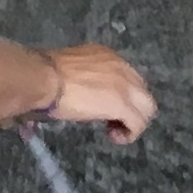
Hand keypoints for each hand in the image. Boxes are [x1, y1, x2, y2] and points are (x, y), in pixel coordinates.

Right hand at [39, 45, 153, 142]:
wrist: (45, 78)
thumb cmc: (45, 74)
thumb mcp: (65, 71)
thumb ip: (71, 82)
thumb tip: (50, 106)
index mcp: (106, 55)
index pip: (127, 76)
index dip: (119, 94)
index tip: (101, 105)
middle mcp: (121, 66)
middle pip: (142, 91)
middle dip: (131, 107)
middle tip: (110, 120)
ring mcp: (125, 86)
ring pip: (147, 107)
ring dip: (134, 121)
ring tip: (114, 131)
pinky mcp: (123, 105)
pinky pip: (138, 124)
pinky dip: (129, 134)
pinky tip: (113, 137)